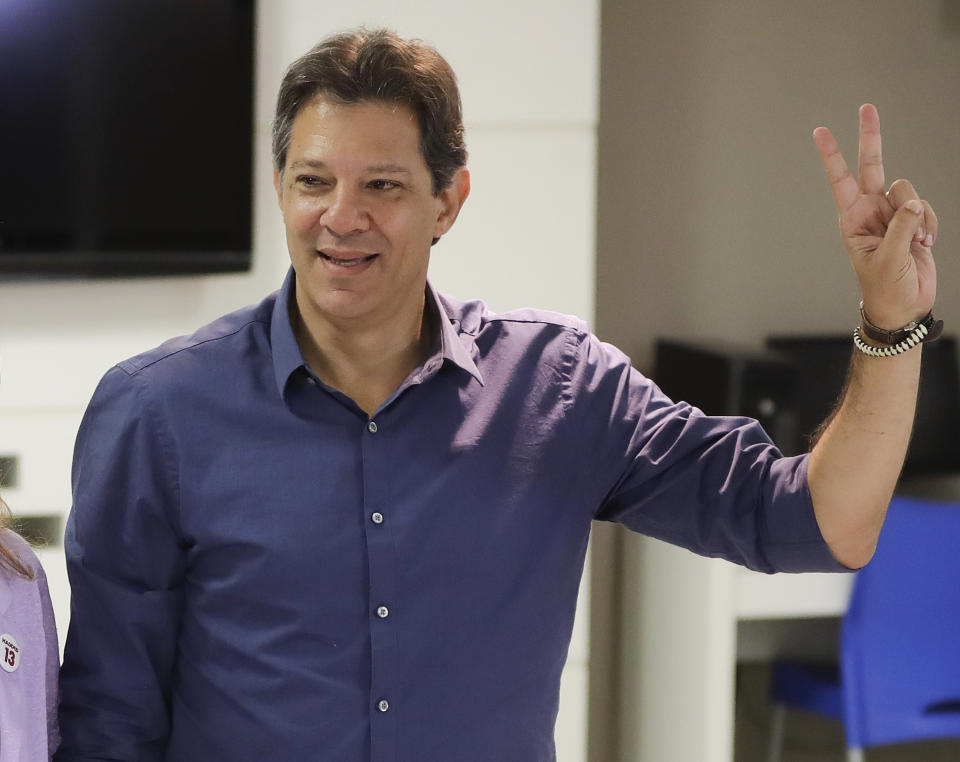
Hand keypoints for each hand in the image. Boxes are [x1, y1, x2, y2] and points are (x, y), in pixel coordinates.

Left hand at [813, 104, 937, 329]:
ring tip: (916, 241)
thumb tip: (912, 203)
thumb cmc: (885, 288)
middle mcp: (870, 211)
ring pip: (908, 190)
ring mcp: (892, 214)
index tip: (820, 131)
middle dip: (871, 137)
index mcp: (852, 219)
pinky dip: (930, 224)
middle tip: (866, 106)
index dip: (832, 155)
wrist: (904, 306)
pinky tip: (925, 244)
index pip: (839, 180)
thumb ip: (900, 228)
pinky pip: (925, 207)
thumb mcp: (888, 260)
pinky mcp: (913, 221)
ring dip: (917, 214)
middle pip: (872, 166)